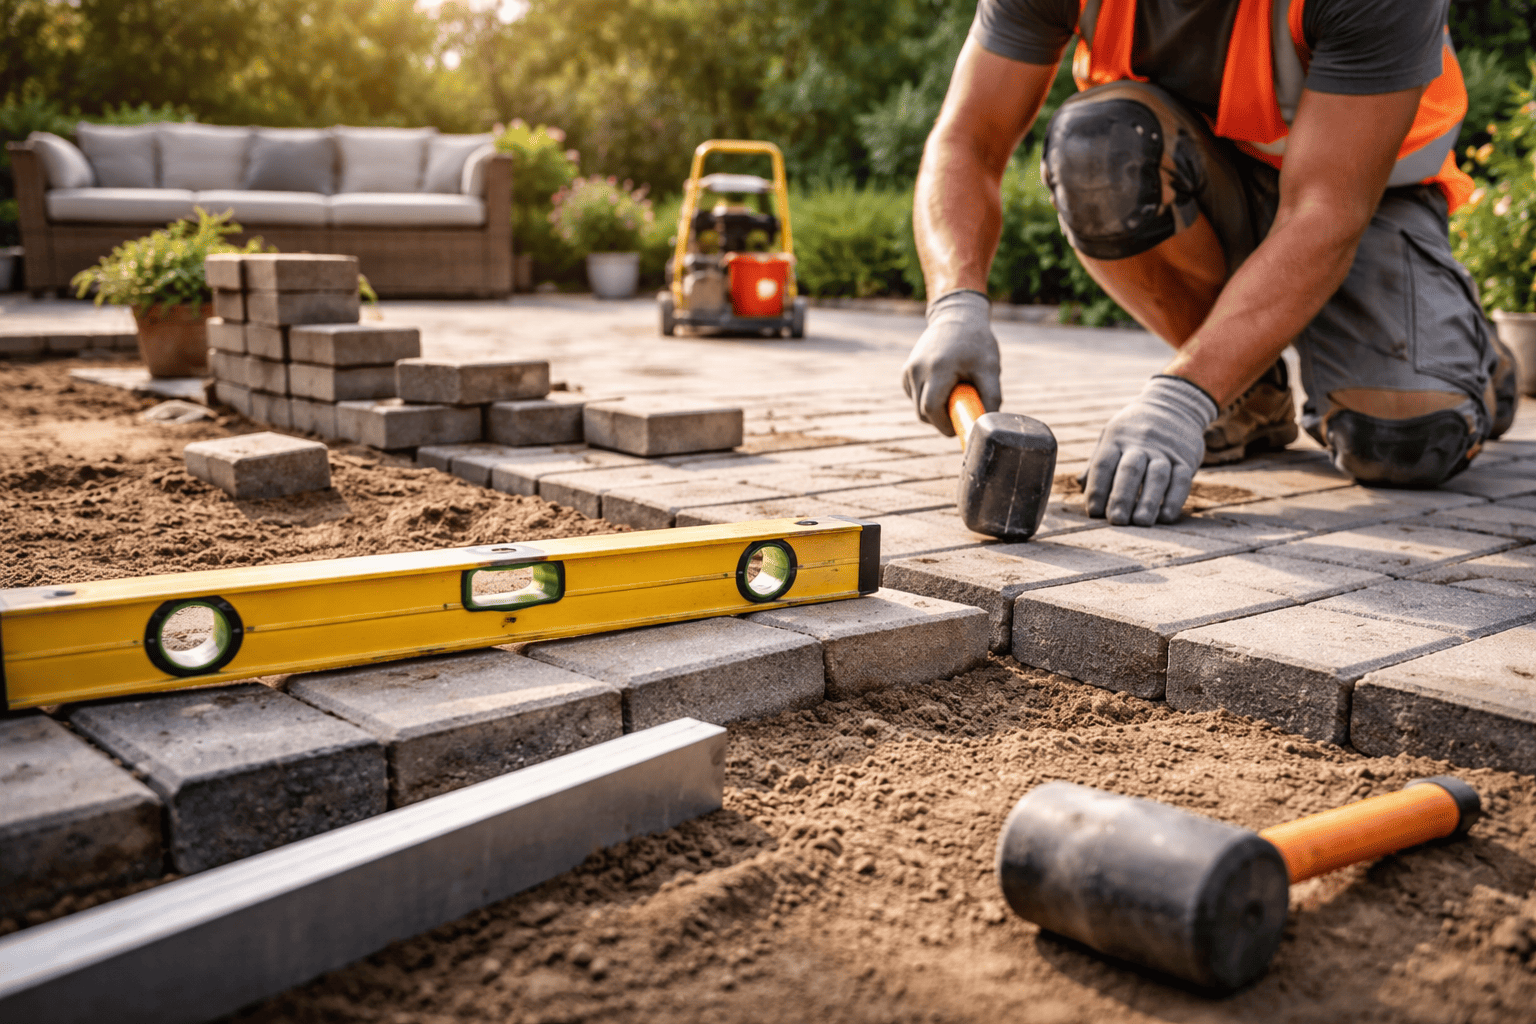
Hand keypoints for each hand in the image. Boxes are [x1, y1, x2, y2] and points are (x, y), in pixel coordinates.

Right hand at [901, 289, 1001, 436]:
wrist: (956, 316)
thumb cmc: (976, 343)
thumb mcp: (990, 368)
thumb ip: (991, 397)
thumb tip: (986, 424)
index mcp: (938, 368)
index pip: (931, 410)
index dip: (945, 425)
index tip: (959, 427)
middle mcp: (917, 369)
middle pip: (922, 413)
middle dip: (941, 420)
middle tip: (961, 411)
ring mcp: (908, 370)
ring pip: (918, 406)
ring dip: (936, 409)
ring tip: (954, 391)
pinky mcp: (906, 372)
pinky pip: (915, 397)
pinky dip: (928, 399)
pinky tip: (943, 384)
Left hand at [1086, 376, 1217, 525]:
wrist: (1174, 404)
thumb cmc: (1134, 428)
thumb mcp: (1112, 435)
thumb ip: (1098, 461)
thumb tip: (1080, 486)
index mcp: (1116, 438)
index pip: (1104, 464)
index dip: (1097, 489)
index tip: (1093, 512)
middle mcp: (1140, 443)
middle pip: (1130, 471)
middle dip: (1122, 497)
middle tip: (1116, 521)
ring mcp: (1165, 450)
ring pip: (1157, 476)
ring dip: (1148, 501)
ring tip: (1141, 522)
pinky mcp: (1186, 458)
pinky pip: (1181, 479)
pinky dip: (1174, 499)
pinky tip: (1165, 517)